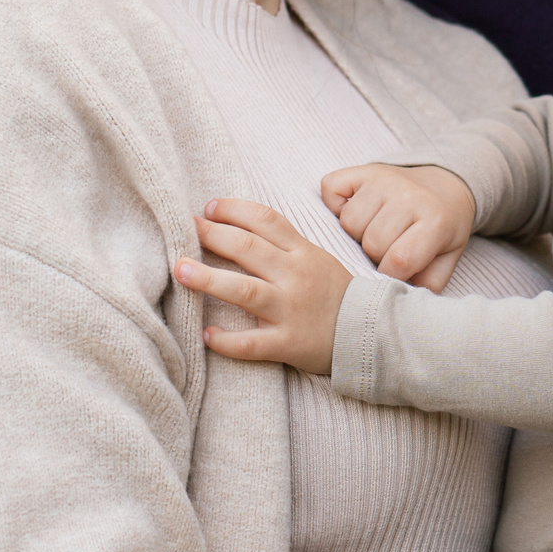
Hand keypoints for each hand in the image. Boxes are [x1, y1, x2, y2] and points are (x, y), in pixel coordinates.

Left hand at [175, 199, 353, 374]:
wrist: (373, 333)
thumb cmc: (336, 295)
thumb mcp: (316, 258)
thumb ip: (283, 244)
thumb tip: (238, 228)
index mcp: (302, 252)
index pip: (265, 220)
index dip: (233, 210)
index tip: (208, 208)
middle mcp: (295, 277)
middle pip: (248, 249)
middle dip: (212, 235)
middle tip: (184, 229)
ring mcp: (291, 310)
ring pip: (245, 291)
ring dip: (209, 279)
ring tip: (180, 271)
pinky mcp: (288, 343)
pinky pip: (252, 343)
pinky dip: (227, 340)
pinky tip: (207, 333)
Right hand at [319, 163, 475, 290]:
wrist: (444, 186)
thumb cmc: (440, 229)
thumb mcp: (446, 259)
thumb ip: (427, 283)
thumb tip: (397, 298)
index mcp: (435, 220)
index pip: (399, 260)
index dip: (390, 275)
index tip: (394, 272)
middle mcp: (408, 196)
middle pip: (371, 242)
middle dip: (374, 255)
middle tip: (387, 248)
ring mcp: (383, 179)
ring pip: (348, 222)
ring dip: (356, 233)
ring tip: (373, 230)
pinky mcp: (362, 169)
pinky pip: (330, 188)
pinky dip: (334, 204)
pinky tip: (355, 209)